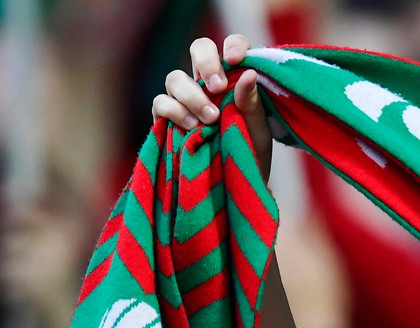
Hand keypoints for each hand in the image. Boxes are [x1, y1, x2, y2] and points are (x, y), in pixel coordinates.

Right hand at [151, 34, 271, 178]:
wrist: (236, 189)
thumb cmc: (251, 155)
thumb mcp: (259, 132)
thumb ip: (253, 104)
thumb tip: (247, 74)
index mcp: (235, 79)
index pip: (232, 46)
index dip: (233, 45)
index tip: (237, 60)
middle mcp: (208, 82)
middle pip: (198, 49)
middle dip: (206, 62)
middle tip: (219, 87)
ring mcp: (185, 99)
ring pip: (175, 77)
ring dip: (192, 95)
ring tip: (210, 119)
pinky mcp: (167, 118)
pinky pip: (161, 103)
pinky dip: (174, 112)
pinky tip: (192, 128)